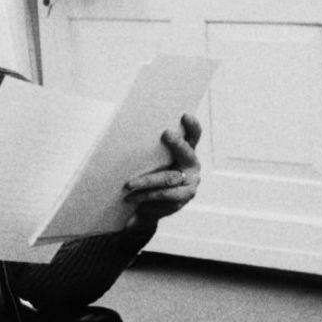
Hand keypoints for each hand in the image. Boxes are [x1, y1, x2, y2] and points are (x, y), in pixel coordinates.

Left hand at [124, 113, 202, 232]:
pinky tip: (133, 199)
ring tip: (128, 184)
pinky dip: (147, 198)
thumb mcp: (150, 160)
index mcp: (187, 152)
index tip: (185, 115)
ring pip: (168, 179)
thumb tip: (127, 131)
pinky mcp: (181, 201)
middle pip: (186, 153)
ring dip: (146, 181)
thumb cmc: (148, 175)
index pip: (194, 135)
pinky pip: (163, 197)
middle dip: (177, 143)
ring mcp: (189, 185)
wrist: (148, 207)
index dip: (192, 125)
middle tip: (166, 133)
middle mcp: (192, 166)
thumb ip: (149, 148)